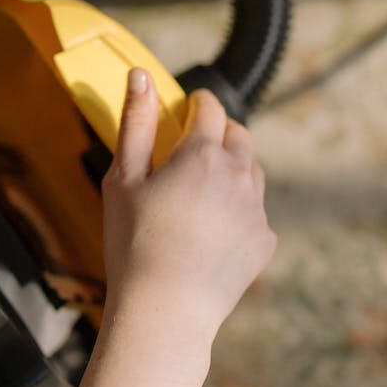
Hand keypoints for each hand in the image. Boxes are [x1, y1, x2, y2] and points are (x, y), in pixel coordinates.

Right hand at [101, 68, 275, 331]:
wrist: (164, 310)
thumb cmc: (134, 243)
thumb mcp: (123, 178)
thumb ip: (134, 121)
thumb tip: (140, 76)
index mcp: (202, 155)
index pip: (210, 108)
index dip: (197, 102)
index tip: (188, 106)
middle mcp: (238, 175)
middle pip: (239, 134)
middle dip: (219, 131)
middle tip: (193, 146)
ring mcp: (256, 210)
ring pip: (252, 170)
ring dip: (232, 166)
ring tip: (202, 187)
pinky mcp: (263, 241)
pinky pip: (256, 210)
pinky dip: (238, 207)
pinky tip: (211, 228)